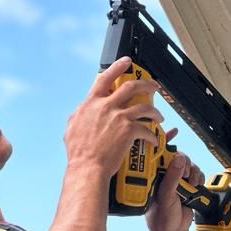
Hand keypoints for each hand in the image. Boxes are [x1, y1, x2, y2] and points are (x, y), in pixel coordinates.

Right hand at [64, 57, 161, 177]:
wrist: (87, 168)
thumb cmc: (79, 153)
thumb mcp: (71, 127)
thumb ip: (79, 114)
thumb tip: (81, 110)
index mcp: (91, 104)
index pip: (105, 78)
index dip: (117, 67)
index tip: (127, 62)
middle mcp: (106, 107)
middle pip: (131, 87)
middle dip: (146, 84)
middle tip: (153, 86)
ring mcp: (118, 117)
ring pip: (144, 108)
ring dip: (155, 111)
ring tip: (159, 115)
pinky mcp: (129, 130)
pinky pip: (146, 129)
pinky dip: (152, 134)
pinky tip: (154, 139)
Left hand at [145, 129, 204, 230]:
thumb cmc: (161, 220)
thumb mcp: (165, 196)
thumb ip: (172, 178)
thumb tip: (178, 160)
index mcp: (151, 177)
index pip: (155, 154)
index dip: (163, 141)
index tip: (171, 132)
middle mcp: (161, 177)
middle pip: (174, 157)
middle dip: (182, 160)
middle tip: (184, 170)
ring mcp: (173, 181)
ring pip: (186, 165)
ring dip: (191, 170)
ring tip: (189, 180)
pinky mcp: (185, 186)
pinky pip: (194, 174)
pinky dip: (197, 177)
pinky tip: (194, 183)